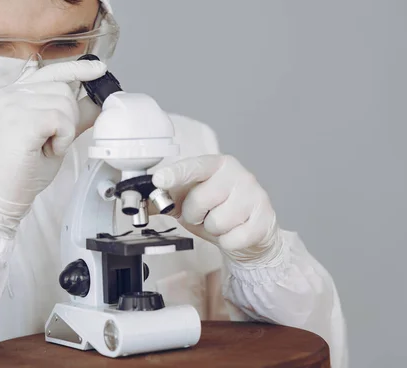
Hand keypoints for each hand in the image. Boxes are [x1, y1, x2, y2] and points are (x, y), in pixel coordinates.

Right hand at [0, 60, 106, 236]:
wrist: (4, 193)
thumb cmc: (26, 167)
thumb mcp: (55, 134)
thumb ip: (73, 115)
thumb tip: (98, 101)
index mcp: (17, 94)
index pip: (53, 72)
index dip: (78, 69)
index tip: (100, 69)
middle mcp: (12, 94)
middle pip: (65, 89)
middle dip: (70, 117)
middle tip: (52, 140)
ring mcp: (13, 105)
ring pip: (65, 104)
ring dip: (65, 131)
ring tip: (46, 146)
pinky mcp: (20, 120)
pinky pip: (60, 119)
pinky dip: (62, 138)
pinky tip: (47, 150)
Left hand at [152, 155, 283, 265]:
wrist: (250, 232)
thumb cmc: (218, 210)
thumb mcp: (189, 202)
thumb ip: (167, 200)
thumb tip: (141, 201)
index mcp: (217, 165)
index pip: (194, 166)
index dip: (176, 173)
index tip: (159, 180)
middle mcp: (239, 175)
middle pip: (200, 199)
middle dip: (195, 214)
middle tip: (203, 214)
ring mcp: (255, 195)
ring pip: (217, 222)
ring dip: (213, 229)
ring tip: (220, 224)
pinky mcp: (264, 218)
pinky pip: (233, 239)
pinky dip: (228, 241)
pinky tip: (234, 233)